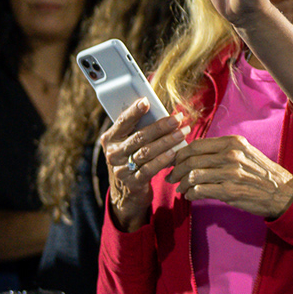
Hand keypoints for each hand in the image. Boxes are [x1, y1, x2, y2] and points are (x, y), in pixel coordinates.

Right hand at [101, 99, 185, 229]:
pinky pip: (150, 169)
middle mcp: (113, 153)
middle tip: (178, 119)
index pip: (122, 121)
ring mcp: (121, 169)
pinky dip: (164, 160)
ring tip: (182, 133)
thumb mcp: (128, 144)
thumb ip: (138, 130)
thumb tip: (161, 113)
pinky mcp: (132, 182)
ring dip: (167, 141)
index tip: (147, 101)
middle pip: (139, 137)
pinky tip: (175, 152)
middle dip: (161, 126)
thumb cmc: (132, 159)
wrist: (126, 192)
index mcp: (110, 138)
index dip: (134, 111)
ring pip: (146, 152)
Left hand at [167, 135, 292, 218]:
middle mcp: (231, 155)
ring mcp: (230, 173)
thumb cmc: (263, 174)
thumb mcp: (246, 153)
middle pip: (191, 160)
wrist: (284, 193)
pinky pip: (201, 191)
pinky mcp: (230, 191)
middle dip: (175, 169)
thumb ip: (223, 151)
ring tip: (180, 188)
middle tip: (170, 177)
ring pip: (193, 176)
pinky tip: (190, 196)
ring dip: (182, 184)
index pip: (196, 145)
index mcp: (233, 143)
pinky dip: (191, 194)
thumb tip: (197, 155)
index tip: (174, 161)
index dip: (180, 154)